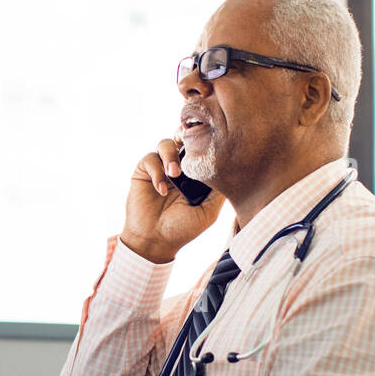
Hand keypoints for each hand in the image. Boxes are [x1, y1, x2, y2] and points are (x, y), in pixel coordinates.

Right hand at [120, 137, 224, 263]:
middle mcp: (178, 167)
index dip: (203, 138)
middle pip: (181, 136)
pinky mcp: (143, 172)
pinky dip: (156, 171)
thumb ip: (218, 190)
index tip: (210, 137)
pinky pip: (149, 159)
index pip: (199, 147)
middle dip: (186, 134)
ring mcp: (160, 168)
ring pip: (165, 143)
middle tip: (190, 142)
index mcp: (194, 173)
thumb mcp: (209, 211)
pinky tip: (161, 189)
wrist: (155, 241)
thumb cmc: (183, 228)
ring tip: (174, 174)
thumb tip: (231, 167)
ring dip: (171, 155)